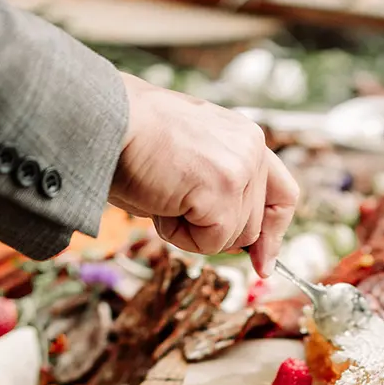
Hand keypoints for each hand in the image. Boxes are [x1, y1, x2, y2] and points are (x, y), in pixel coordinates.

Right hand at [108, 72, 297, 272]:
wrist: (101, 120)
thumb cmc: (129, 142)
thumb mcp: (189, 164)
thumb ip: (221, 191)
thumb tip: (242, 245)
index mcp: (243, 137)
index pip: (282, 194)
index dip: (274, 233)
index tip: (263, 264)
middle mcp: (251, 146)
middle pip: (251, 228)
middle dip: (212, 230)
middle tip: (171, 199)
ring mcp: (241, 166)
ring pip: (232, 238)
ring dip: (191, 230)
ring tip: (163, 191)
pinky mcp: (225, 186)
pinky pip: (211, 241)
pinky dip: (179, 234)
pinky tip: (161, 200)